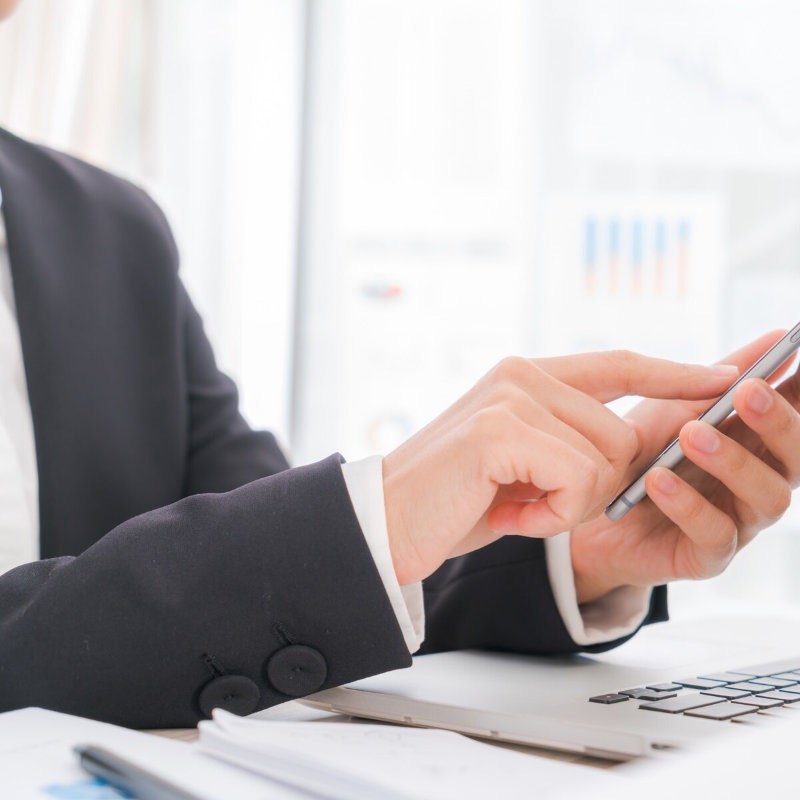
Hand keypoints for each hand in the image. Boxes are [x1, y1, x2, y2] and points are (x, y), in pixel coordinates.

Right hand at [382, 352, 739, 584]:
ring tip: (512, 506)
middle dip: (594, 485)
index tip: (727, 376)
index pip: (618, 364)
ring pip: (604, 458)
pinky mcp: (500, 431)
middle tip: (534, 503)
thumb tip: (635, 441)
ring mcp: (510, 397)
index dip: (675, 372)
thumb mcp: (521, 462)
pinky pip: (576, 479)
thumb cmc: (454, 499)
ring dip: (568, 504)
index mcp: (525, 375)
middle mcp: (520, 374)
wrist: (386, 524)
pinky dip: (551, 516)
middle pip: (622, 431)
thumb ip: (568, 438)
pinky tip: (506, 516)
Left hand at [570, 331, 799, 603]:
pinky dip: (689, 504)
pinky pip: (715, 534)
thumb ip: (717, 377)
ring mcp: (739, 521)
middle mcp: (759, 481)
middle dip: (778, 423)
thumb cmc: (637, 452)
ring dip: (732, 461)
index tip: (797, 353)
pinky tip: (659, 479)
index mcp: (757, 442)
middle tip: (746, 392)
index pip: (796, 415)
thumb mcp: (670, 406)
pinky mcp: (707, 556)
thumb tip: (774, 336)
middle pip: (796, 458)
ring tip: (691, 434)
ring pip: (767, 497)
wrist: (587, 508)